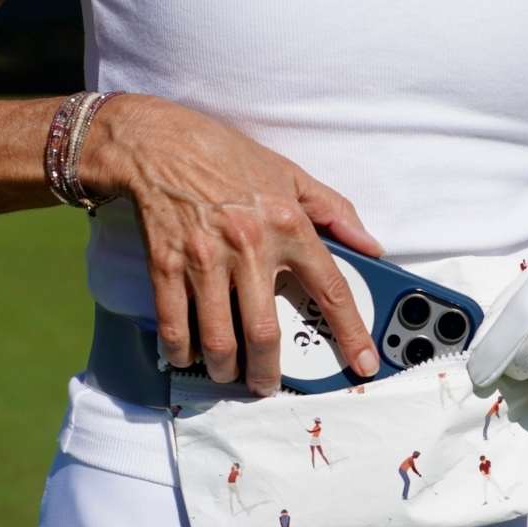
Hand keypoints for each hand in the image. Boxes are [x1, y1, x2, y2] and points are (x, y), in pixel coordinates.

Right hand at [82, 95, 382, 395]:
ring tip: (231, 374)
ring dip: (226, 368)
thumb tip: (369, 245)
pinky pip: (175, 324)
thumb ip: (335, 212)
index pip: (331, 289)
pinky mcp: (166, 265)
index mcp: (288, 225)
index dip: (351, 332)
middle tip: (268, 385)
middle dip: (268, 371)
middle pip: (265, 332)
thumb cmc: (227, 157)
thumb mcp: (291, 175)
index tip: (363, 362)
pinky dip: (182, 350)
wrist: (158, 142)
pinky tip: (189, 356)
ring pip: (219, 338)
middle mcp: (249, 247)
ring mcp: (205, 259)